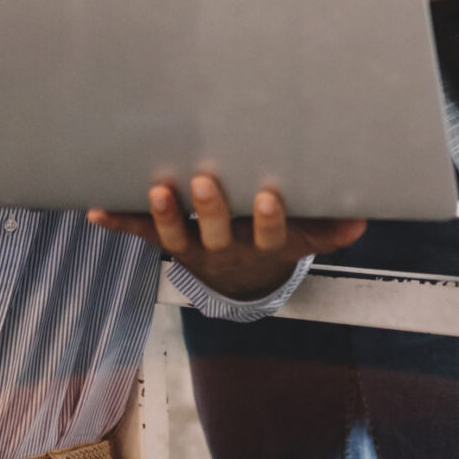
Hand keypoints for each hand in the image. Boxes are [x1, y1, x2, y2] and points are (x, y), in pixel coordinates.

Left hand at [88, 174, 367, 301]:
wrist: (238, 277)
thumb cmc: (274, 240)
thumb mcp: (305, 238)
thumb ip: (330, 229)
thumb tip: (362, 220)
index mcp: (261, 244)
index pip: (267, 235)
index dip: (268, 220)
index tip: (270, 197)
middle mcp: (222, 248)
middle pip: (214, 233)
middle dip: (209, 208)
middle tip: (204, 181)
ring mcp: (190, 246)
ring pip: (173, 237)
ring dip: (163, 215)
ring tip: (156, 189)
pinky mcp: (164, 239)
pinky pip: (139, 233)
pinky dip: (117, 223)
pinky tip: (96, 210)